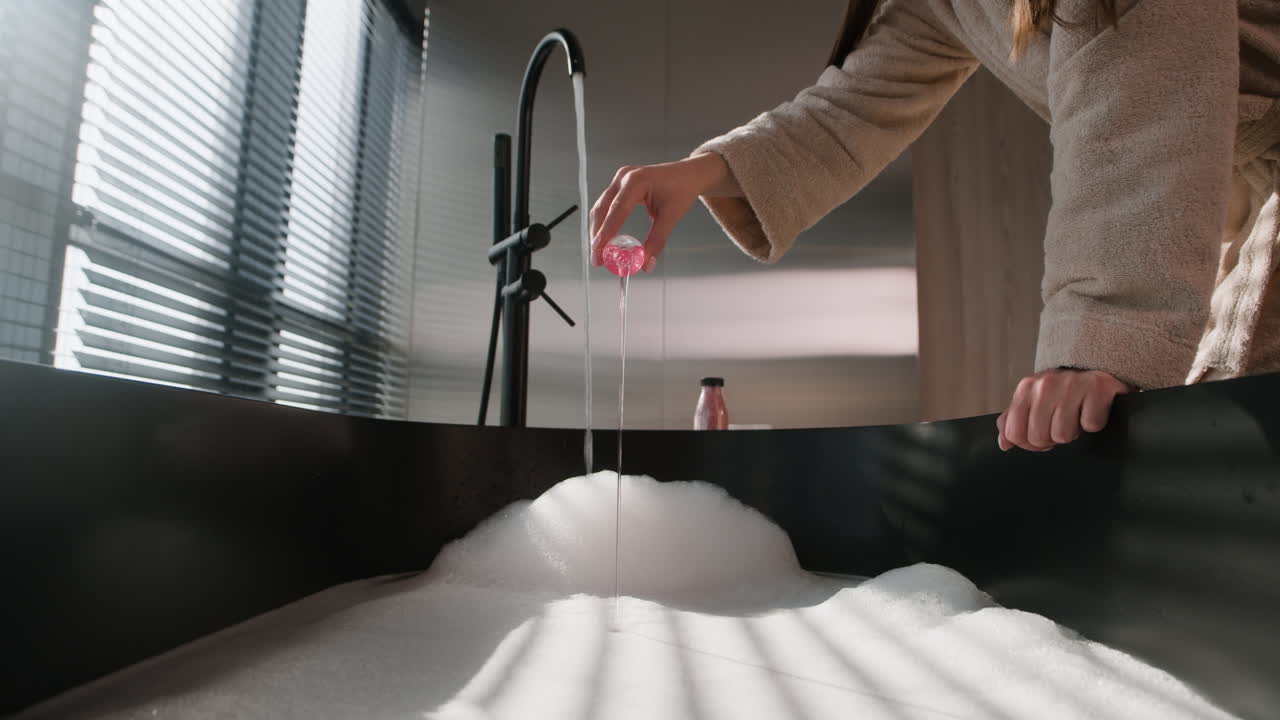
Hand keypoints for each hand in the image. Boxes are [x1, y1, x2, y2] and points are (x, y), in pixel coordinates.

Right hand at [590, 153, 735, 271]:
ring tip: (600, 253)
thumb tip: (646, 263)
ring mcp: (620, 180)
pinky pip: (606, 205)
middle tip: (597, 259)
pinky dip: (604, 223)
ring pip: (601, 208)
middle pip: (602, 209)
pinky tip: (606, 239)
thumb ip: (657, 240)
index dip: (606, 232)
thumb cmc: (682, 188)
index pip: (616, 210)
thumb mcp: (671, 216)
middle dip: (598, 235)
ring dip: (598, 231)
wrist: (688, 174)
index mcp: (636, 181)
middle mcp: (624, 177)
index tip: (599, 251)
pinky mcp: (620, 186)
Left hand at [996, 369, 1131, 451]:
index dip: (1029, 443)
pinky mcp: (1098, 388)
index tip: (1041, 434)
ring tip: (1076, 416)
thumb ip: (1012, 421)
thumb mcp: (1032, 402)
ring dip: (1073, 432)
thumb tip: (1004, 444)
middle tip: (1061, 424)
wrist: (1095, 371)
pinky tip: (1090, 410)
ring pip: (1063, 435)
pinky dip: (1093, 423)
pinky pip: (1091, 425)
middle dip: (1052, 438)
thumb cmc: (1062, 392)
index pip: (1014, 434)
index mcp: (1026, 389)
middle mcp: (1045, 384)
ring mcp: (1072, 384)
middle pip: (1038, 437)